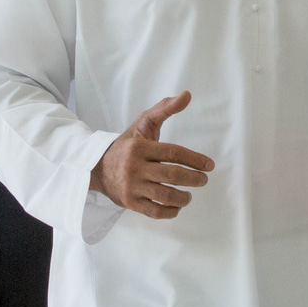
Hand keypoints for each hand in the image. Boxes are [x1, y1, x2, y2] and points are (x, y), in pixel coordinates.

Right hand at [92, 92, 213, 218]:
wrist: (98, 166)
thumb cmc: (128, 144)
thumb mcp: (143, 123)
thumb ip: (165, 109)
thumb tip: (187, 95)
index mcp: (139, 147)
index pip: (173, 153)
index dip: (195, 159)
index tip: (209, 165)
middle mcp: (134, 167)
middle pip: (172, 175)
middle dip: (193, 179)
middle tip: (203, 180)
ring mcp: (131, 187)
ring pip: (164, 195)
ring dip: (183, 197)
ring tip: (190, 195)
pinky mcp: (129, 203)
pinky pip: (154, 212)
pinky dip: (170, 211)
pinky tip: (177, 206)